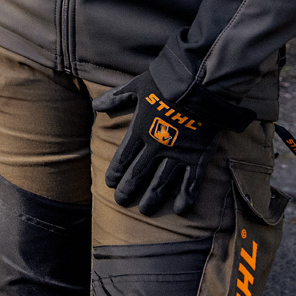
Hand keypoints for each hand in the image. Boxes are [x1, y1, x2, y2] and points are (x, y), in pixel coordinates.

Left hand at [94, 69, 249, 216]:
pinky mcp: (199, 156)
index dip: (116, 172)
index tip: (110, 184)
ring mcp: (179, 154)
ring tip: (145, 211)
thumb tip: (95, 106)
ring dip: (153, 198)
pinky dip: (186, 196)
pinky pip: (192, 182)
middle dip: (129, 189)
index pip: (124, 157)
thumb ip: (117, 98)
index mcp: (141, 130)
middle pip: (139, 173)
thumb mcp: (137, 86)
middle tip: (122, 202)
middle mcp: (157, 146)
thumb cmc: (167, 83)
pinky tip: (180, 210)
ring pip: (163, 182)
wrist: (200, 84)